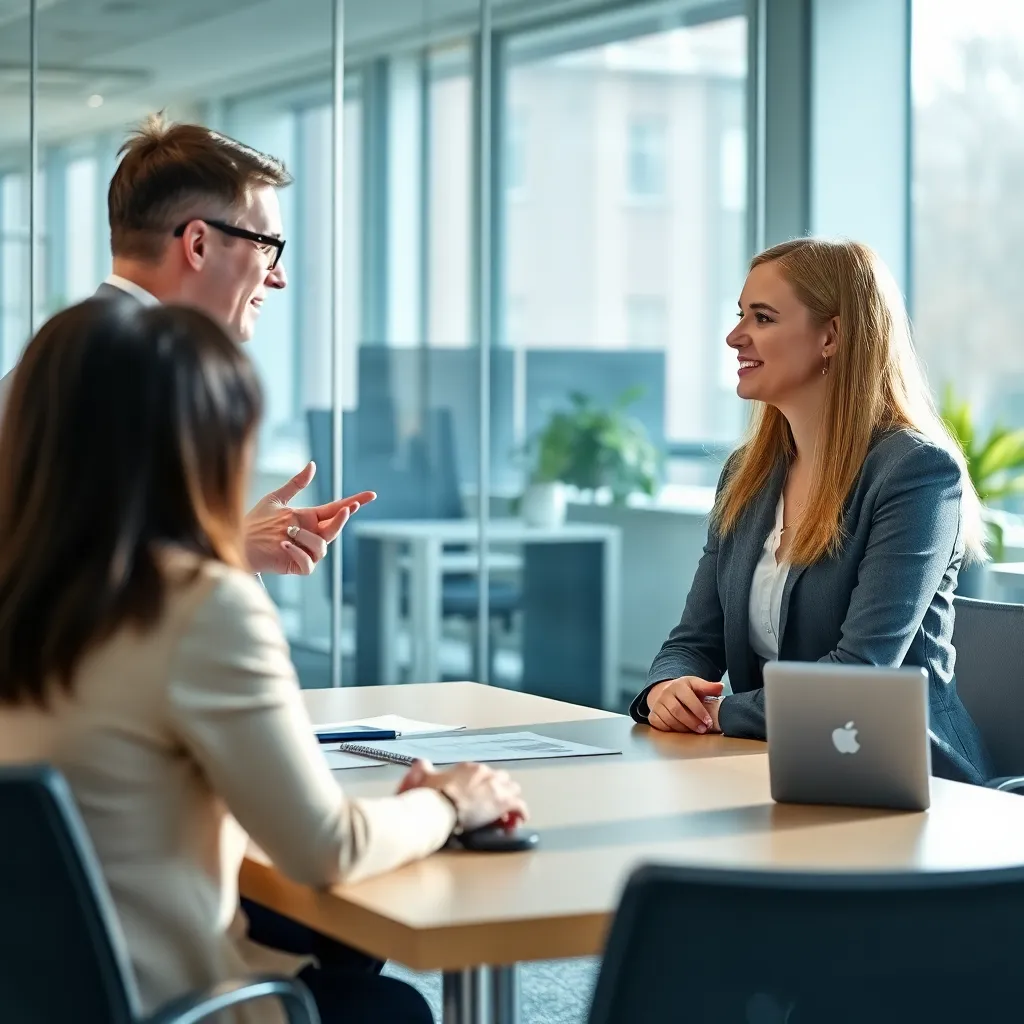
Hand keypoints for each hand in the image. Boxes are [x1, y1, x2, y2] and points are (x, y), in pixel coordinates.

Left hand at [243, 461, 375, 574]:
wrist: (239, 542)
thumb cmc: (255, 521)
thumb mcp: (277, 498)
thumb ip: (297, 483)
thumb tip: (312, 464)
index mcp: (310, 518)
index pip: (336, 509)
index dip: (355, 501)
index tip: (371, 495)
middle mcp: (312, 535)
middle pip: (335, 528)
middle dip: (341, 518)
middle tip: (345, 508)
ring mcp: (306, 552)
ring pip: (322, 546)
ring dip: (307, 537)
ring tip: (288, 532)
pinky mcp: (298, 566)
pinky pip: (309, 563)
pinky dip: (298, 553)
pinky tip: (284, 545)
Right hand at [396, 759, 527, 832]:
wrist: (439, 808)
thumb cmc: (430, 796)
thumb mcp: (422, 777)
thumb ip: (422, 769)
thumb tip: (420, 763)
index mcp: (468, 768)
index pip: (483, 774)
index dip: (483, 787)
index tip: (479, 798)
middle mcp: (485, 773)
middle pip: (502, 779)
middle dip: (500, 792)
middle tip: (493, 808)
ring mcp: (496, 787)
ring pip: (513, 790)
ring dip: (510, 802)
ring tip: (505, 816)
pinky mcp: (504, 802)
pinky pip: (520, 806)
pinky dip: (520, 814)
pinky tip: (517, 822)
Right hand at [647, 677, 724, 733]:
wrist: (666, 693)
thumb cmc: (685, 691)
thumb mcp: (696, 685)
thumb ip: (708, 687)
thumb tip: (720, 686)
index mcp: (678, 685)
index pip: (688, 699)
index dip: (699, 711)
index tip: (708, 721)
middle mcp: (665, 694)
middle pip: (677, 711)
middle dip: (692, 722)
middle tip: (703, 729)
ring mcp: (657, 705)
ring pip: (669, 719)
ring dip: (683, 728)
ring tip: (695, 731)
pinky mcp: (652, 715)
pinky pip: (661, 725)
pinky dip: (672, 730)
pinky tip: (681, 731)